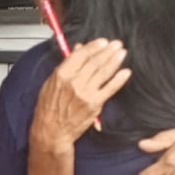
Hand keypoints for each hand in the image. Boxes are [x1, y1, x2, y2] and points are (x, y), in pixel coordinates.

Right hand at [30, 39, 130, 156]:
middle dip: (107, 51)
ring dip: (115, 61)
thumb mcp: (51, 83)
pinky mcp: (94, 104)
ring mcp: (85, 93)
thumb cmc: (49, 109)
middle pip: (94, 62)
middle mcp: (74, 82)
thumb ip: (66, 65)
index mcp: (62, 75)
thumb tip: (78, 49)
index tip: (103, 42)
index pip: (81, 55)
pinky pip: (109, 89)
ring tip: (122, 53)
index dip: (94, 47)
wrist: (52, 132)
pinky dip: (119, 80)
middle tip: (117, 44)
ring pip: (103, 72)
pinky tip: (125, 72)